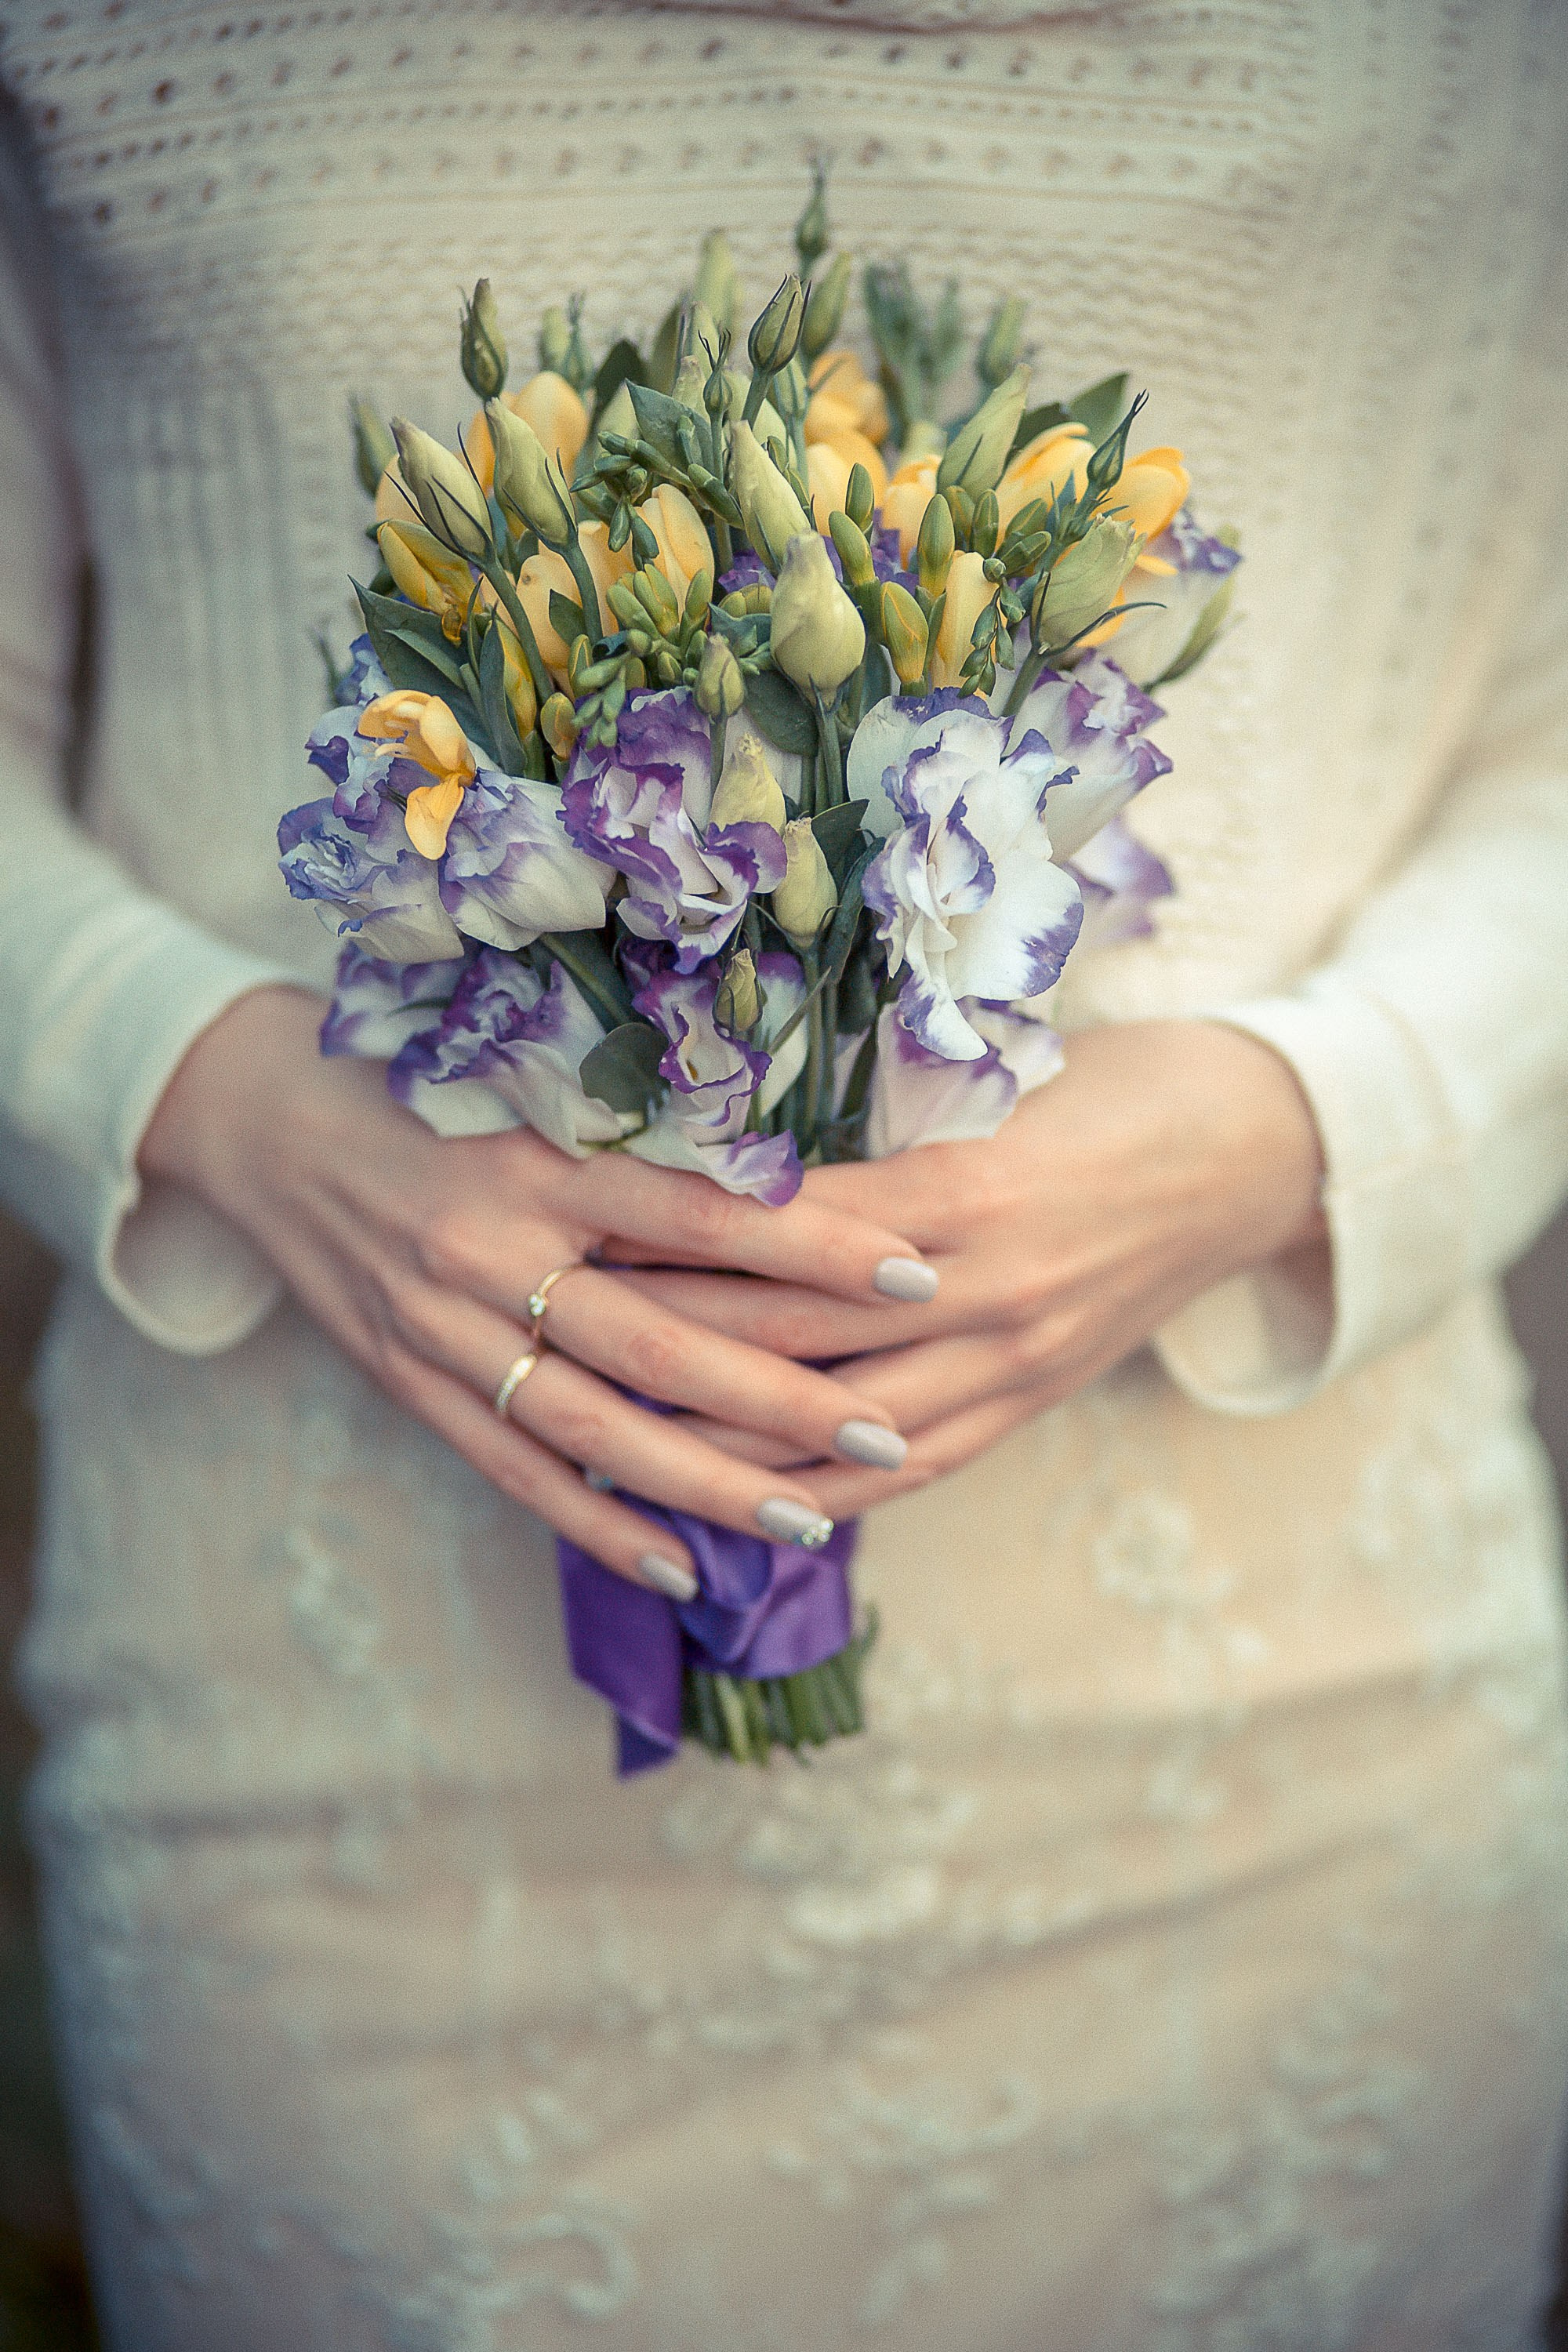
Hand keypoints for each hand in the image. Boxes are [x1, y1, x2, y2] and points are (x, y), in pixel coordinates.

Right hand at [139, 986, 939, 1591]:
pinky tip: (680, 1567)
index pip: (701, 1212)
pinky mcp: (410, 1384)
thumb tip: (805, 1179)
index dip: (813, 1245)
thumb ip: (647, 1143)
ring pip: (596, 1427)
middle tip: (888, 1435)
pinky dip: (597, 1525)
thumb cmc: (431, 1091)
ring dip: (708, 1484)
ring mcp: (444, 1327)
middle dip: (784, 1398)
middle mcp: (494, 1247)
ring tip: (808, 1521)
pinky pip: (515, 1470)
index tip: (917, 1271)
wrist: (265, 1121)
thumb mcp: (535, 1091)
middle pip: (661, 1342)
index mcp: (544, 1156)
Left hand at [609, 1021, 1327, 1513]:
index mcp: (964, 1187)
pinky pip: (915, 1468)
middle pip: (791, 1337)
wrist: (1254, 1149)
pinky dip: (825, 1495)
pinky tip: (746, 1505)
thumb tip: (731, 1151)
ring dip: (722, 1437)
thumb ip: (876, 1133)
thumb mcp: (998, 1079)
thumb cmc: (1115, 1084)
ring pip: (841, 1422)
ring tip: (615, 1433)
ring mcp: (1014, 1358)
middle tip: (555, 1333)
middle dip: (666, 1339)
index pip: (783, 1231)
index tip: (578, 1223)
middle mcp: (985, 1289)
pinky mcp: (1033, 1399)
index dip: (674, 1235)